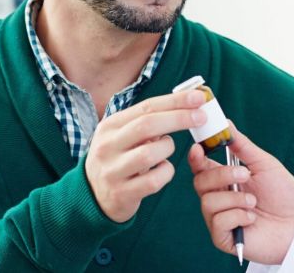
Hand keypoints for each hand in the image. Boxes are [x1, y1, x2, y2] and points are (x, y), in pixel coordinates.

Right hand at [85, 90, 206, 222]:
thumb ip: (147, 121)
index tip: (198, 97)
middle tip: (201, 117)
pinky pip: (154, 180)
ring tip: (166, 149)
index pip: (146, 107)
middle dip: (178, 118)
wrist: (92, 196)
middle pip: (147, 125)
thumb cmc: (118, 158)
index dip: (175, 101)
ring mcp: (113, 171)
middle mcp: (108, 146)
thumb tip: (187, 105)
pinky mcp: (121, 194)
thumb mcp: (123, 135)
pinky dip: (166, 172)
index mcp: (110, 126)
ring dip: (168, 149)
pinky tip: (163, 170)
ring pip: (150, 154)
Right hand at [188, 121, 293, 264]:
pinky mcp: (224, 238)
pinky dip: (237, 216)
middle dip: (221, 175)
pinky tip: (252, 219)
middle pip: (200, 182)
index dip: (195, 158)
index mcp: (224, 178)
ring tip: (254, 202)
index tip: (198, 148)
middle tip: (246, 175)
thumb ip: (242, 145)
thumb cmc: (282, 193)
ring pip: (208, 202)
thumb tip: (226, 122)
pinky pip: (218, 223)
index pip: (200, 167)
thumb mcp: (264, 164)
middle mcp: (218, 197)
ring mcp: (219, 218)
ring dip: (234, 199)